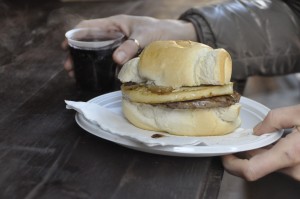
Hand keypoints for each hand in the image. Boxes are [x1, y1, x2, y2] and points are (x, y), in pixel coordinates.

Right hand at [62, 14, 196, 76]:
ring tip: (77, 74)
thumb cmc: (160, 31)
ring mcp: (119, 46)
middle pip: (90, 42)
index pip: (89, 26)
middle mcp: (114, 34)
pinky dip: (101, 68)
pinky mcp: (125, 55)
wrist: (175, 37)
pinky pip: (109, 61)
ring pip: (98, 53)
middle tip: (70, 67)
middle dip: (78, 54)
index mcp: (115, 24)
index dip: (75, 35)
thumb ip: (130, 46)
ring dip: (87, 63)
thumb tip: (115, 60)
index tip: (65, 46)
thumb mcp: (144, 36)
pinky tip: (96, 76)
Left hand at [222, 105, 299, 180]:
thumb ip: (274, 120)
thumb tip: (258, 130)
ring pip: (268, 165)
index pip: (250, 170)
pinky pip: (279, 164)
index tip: (224, 154)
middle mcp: (293, 170)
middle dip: (244, 153)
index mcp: (289, 154)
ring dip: (259, 152)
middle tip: (238, 140)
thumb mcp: (299, 113)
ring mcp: (298, 173)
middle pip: (257, 166)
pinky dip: (272, 154)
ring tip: (257, 137)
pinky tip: (274, 141)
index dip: (232, 164)